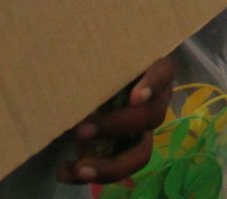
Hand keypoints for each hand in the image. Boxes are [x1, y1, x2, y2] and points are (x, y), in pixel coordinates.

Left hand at [59, 55, 174, 184]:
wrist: (78, 84)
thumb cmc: (90, 64)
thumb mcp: (93, 59)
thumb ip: (91, 61)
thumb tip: (62, 54)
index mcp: (148, 71)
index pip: (163, 72)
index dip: (153, 85)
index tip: (135, 98)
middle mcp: (151, 102)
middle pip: (152, 117)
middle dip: (118, 127)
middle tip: (82, 131)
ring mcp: (140, 130)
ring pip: (141, 153)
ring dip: (110, 166)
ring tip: (79, 169)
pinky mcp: (123, 151)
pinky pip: (115, 167)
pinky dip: (90, 173)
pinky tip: (64, 171)